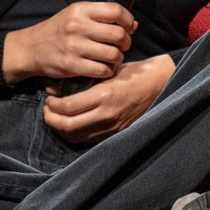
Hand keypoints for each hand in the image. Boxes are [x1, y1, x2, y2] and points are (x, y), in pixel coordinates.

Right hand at [3, 1, 135, 83]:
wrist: (30, 48)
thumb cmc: (58, 31)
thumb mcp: (76, 15)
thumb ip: (102, 17)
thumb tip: (134, 25)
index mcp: (80, 10)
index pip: (116, 10)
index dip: (128, 20)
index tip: (129, 28)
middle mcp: (77, 26)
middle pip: (118, 34)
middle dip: (126, 42)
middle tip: (122, 46)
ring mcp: (74, 46)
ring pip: (113, 54)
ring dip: (118, 59)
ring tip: (113, 58)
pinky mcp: (71, 65)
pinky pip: (102, 70)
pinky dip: (108, 71)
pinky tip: (104, 68)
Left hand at [43, 54, 174, 142]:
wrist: (161, 83)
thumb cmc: (134, 72)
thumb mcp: (108, 70)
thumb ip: (84, 79)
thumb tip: (56, 87)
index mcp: (104, 95)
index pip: (66, 108)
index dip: (51, 105)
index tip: (49, 97)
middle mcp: (107, 114)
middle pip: (67, 126)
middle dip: (51, 119)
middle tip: (48, 109)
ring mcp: (113, 126)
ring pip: (75, 136)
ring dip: (61, 128)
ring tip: (58, 117)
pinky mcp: (117, 132)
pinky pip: (89, 139)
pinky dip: (75, 133)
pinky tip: (74, 123)